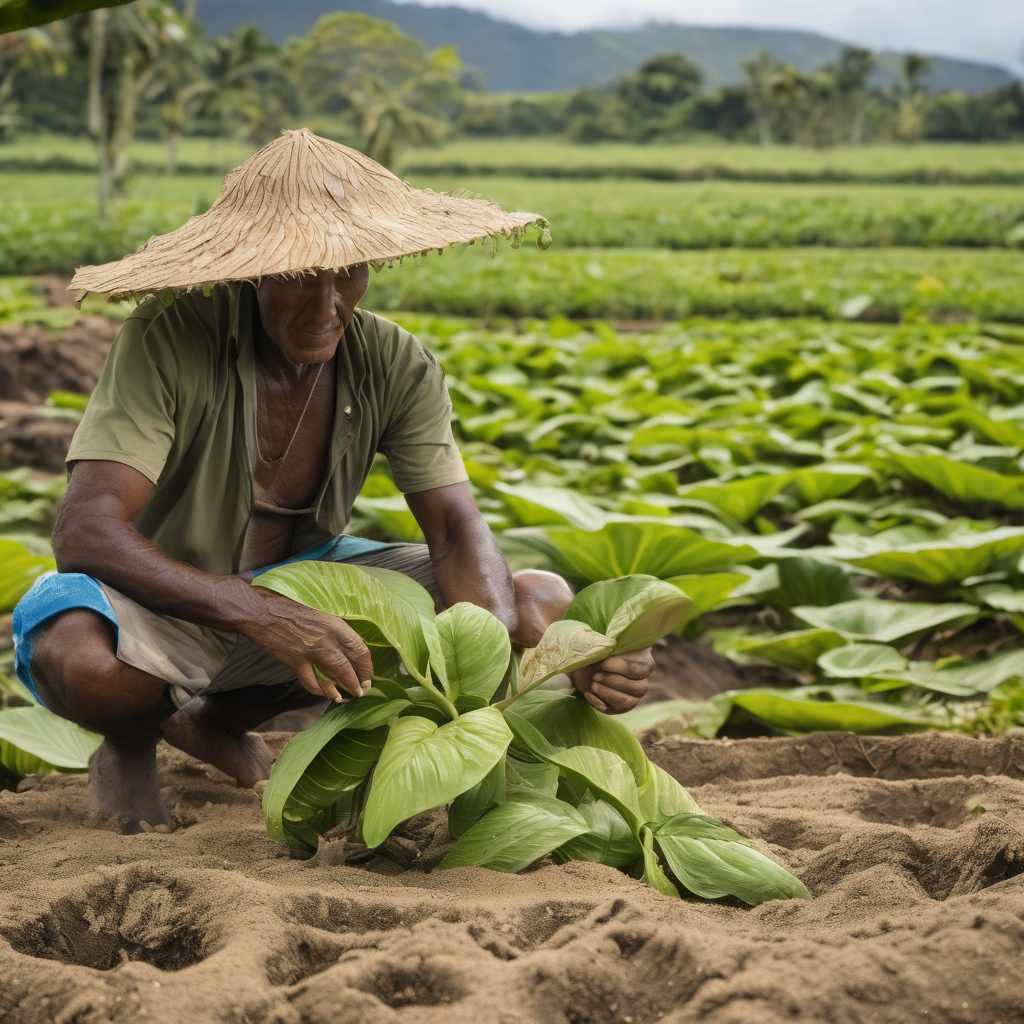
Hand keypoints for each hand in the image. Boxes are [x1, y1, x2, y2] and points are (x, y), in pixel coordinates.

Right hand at [243, 587, 373, 701]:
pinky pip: (312, 682)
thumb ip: (333, 631)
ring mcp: (311, 652)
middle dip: (358, 682)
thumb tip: (346, 649)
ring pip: (333, 677)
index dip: (366, 666)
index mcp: (335, 624)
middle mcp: (327, 639)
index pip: (360, 649)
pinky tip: (323, 693)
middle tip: (361, 690)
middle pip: (349, 667)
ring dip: (341, 689)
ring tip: (345, 696)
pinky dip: (319, 691)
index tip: (367, 675)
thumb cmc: (290, 608)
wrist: (261, 611)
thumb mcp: (319, 614)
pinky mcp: (295, 662)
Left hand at [570, 648, 653, 714]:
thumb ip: (607, 645)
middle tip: (596, 675)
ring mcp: (632, 697)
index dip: (623, 667)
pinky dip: (598, 702)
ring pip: (628, 702)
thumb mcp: (600, 645)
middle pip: (639, 688)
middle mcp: (641, 681)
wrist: (582, 667)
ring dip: (607, 693)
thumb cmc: (595, 652)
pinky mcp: (618, 708)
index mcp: (643, 662)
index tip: (603, 663)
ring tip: (593, 684)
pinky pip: (613, 710)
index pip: (644, 669)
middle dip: (614, 681)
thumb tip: (608, 649)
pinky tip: (587, 693)